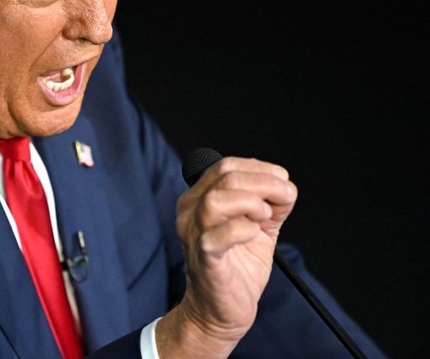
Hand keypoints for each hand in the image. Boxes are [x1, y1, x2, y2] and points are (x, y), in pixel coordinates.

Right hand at [157, 156, 297, 357]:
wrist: (221, 311)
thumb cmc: (236, 268)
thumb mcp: (257, 227)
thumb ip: (270, 204)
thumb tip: (286, 187)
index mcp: (199, 199)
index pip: (225, 166)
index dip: (259, 168)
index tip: (282, 182)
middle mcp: (190, 212)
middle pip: (225, 176)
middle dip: (265, 182)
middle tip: (285, 197)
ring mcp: (193, 234)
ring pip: (216, 200)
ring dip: (251, 203)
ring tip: (264, 218)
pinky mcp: (203, 258)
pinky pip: (217, 236)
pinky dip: (243, 230)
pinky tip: (254, 235)